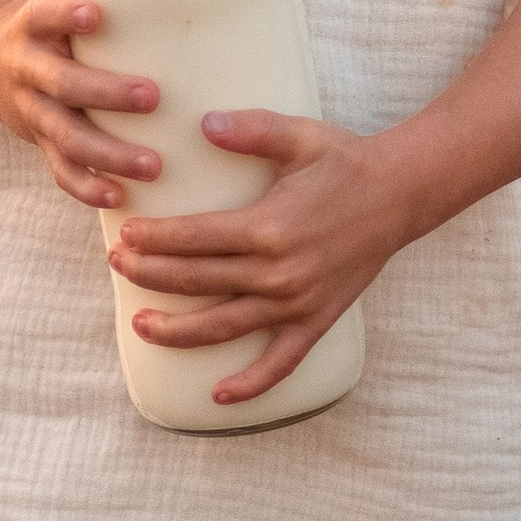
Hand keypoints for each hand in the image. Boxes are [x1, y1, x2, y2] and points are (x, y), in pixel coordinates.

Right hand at [0, 0, 162, 208]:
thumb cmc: (49, 19)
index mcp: (31, 25)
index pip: (44, 15)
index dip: (65, 14)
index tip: (94, 13)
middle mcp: (27, 70)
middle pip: (63, 86)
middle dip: (107, 94)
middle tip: (154, 97)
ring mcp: (32, 112)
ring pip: (66, 137)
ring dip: (109, 155)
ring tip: (154, 165)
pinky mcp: (38, 143)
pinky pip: (60, 172)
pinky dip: (87, 188)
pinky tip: (120, 198)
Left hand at [109, 112, 412, 405]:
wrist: (402, 194)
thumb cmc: (346, 162)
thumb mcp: (300, 135)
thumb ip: (251, 129)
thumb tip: (204, 124)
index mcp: (269, 226)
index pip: (195, 239)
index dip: (154, 240)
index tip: (125, 236)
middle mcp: (279, 272)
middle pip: (199, 281)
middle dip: (151, 276)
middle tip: (118, 266)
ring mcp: (298, 302)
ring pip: (225, 326)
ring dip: (179, 331)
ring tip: (141, 326)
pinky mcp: (318, 320)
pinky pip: (281, 363)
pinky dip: (251, 384)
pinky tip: (218, 396)